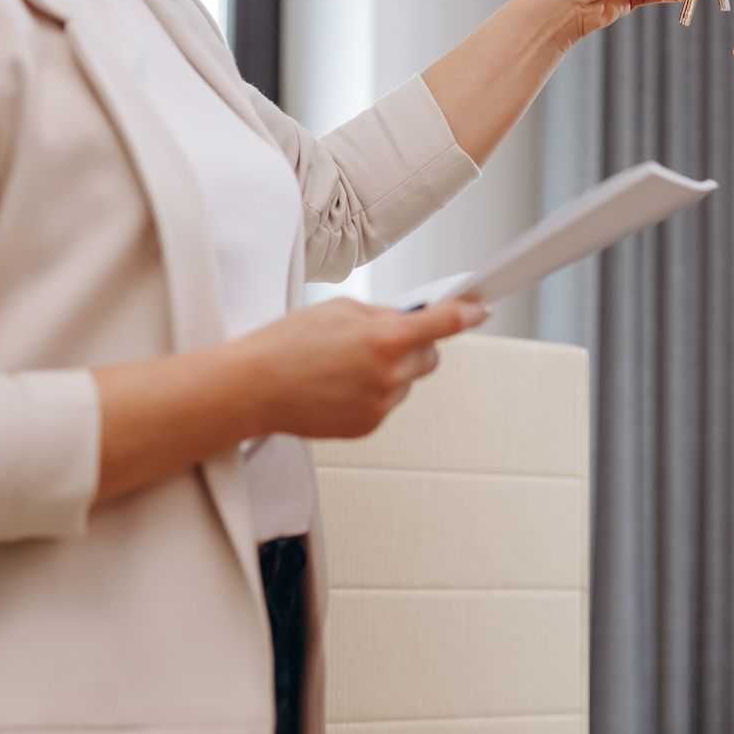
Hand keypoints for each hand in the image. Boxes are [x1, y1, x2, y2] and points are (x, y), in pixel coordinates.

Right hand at [238, 297, 488, 439]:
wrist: (253, 387)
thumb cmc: (287, 344)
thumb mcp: (339, 310)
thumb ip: (381, 314)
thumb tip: (408, 319)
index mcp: (385, 339)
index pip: (445, 323)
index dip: (468, 312)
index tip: (481, 307)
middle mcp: (389, 375)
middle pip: (430, 355)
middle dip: (416, 343)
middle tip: (385, 337)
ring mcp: (380, 404)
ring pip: (408, 381)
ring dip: (393, 369)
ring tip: (348, 363)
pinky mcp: (368, 425)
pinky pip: (387, 402)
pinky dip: (374, 390)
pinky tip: (341, 383)